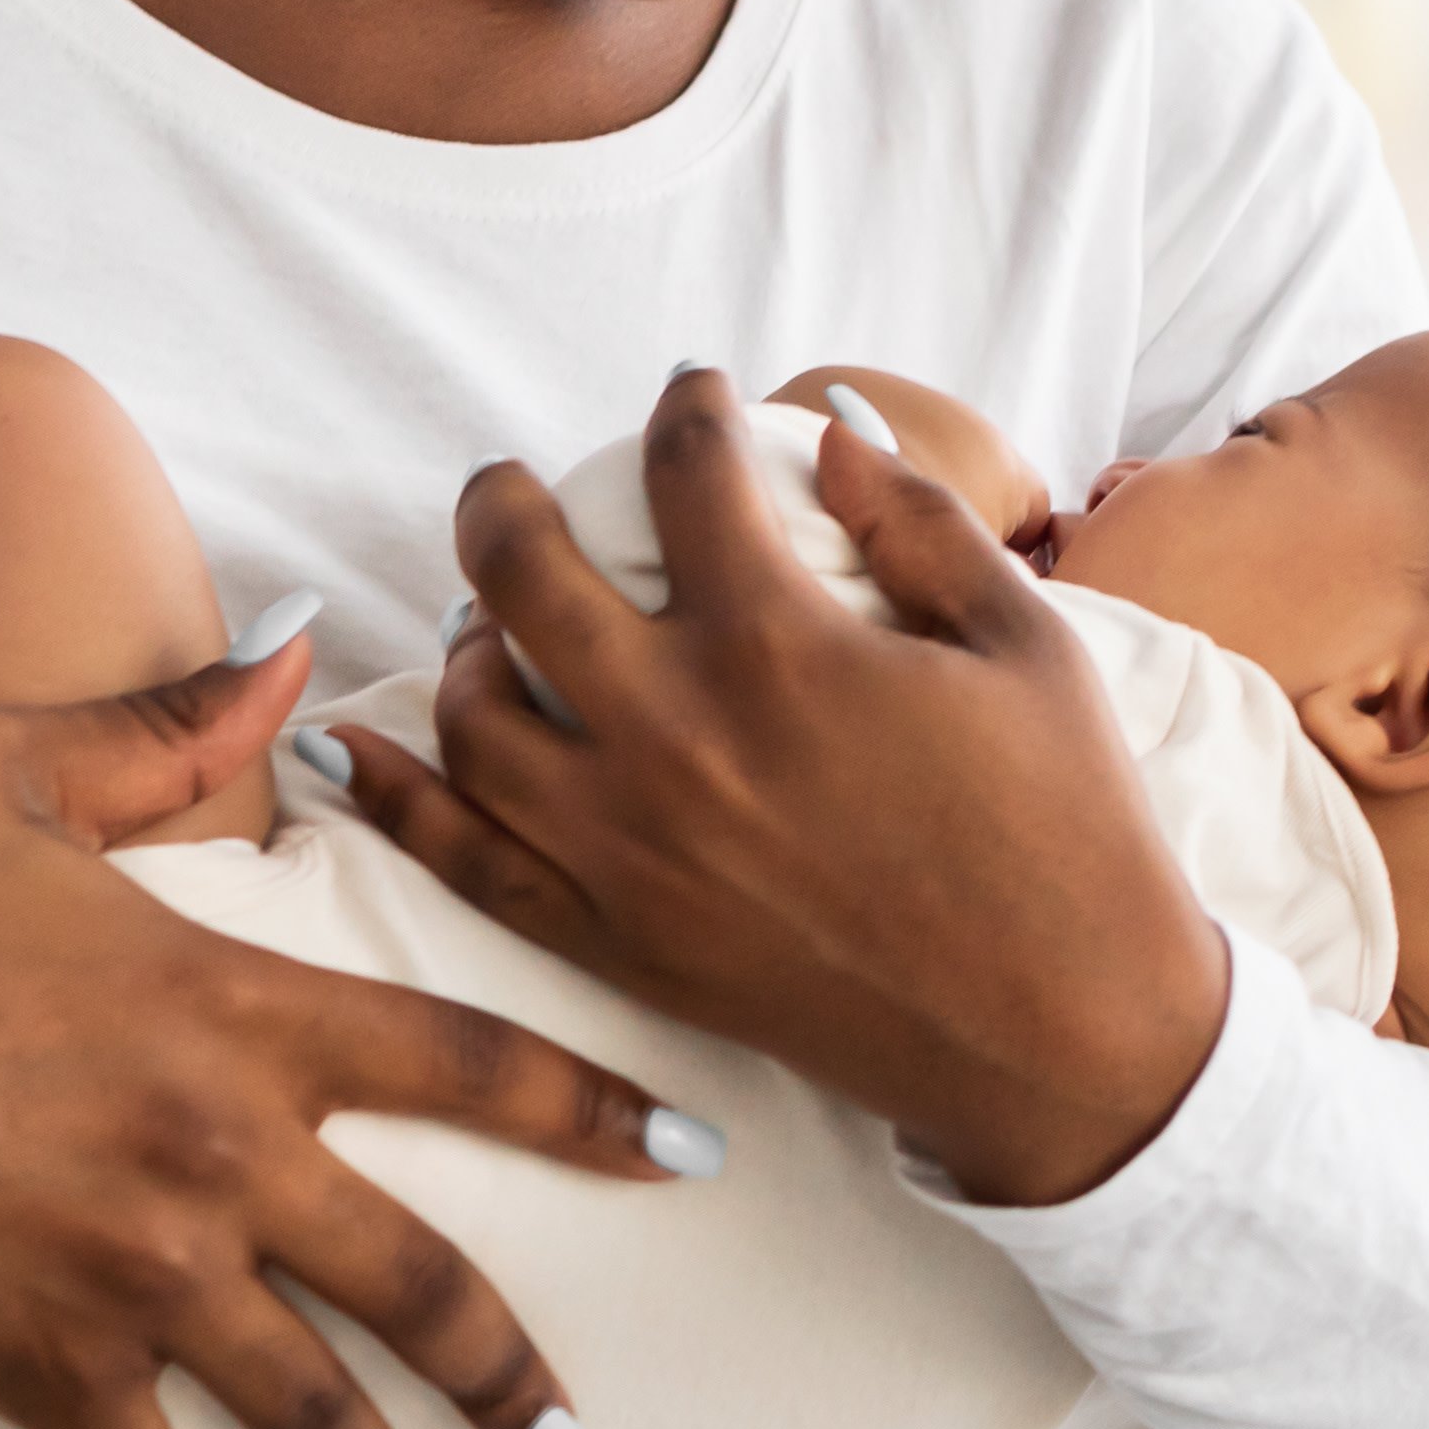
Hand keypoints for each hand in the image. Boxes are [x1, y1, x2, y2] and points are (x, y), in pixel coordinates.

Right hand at [0, 647, 699, 1428]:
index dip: (596, 1109)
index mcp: (233, 1013)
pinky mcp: (40, 1365)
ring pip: (312, 1409)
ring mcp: (134, 1275)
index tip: (697, 1152)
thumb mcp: (4, 768)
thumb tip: (297, 648)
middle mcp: (216, 1157)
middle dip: (512, 1374)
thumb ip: (168, 727)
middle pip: (421, 1283)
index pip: (467, 1061)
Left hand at [322, 371, 1226, 1205]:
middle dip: (507, 499)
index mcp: (781, 647)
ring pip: (472, 715)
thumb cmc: (1068, 828)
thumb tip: (834, 433)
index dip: (686, 408)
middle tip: (518, 484)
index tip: (694, 394)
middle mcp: (677, 739)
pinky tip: (359, 746)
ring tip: (489, 621)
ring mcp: (631, 851)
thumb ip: (920, 522)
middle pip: (522, 572)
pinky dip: (398, 796)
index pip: (687, 474)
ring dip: (464, 643)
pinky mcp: (620, 943)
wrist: (1062, 1034)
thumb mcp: (1025, 642)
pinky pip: (466, 861)